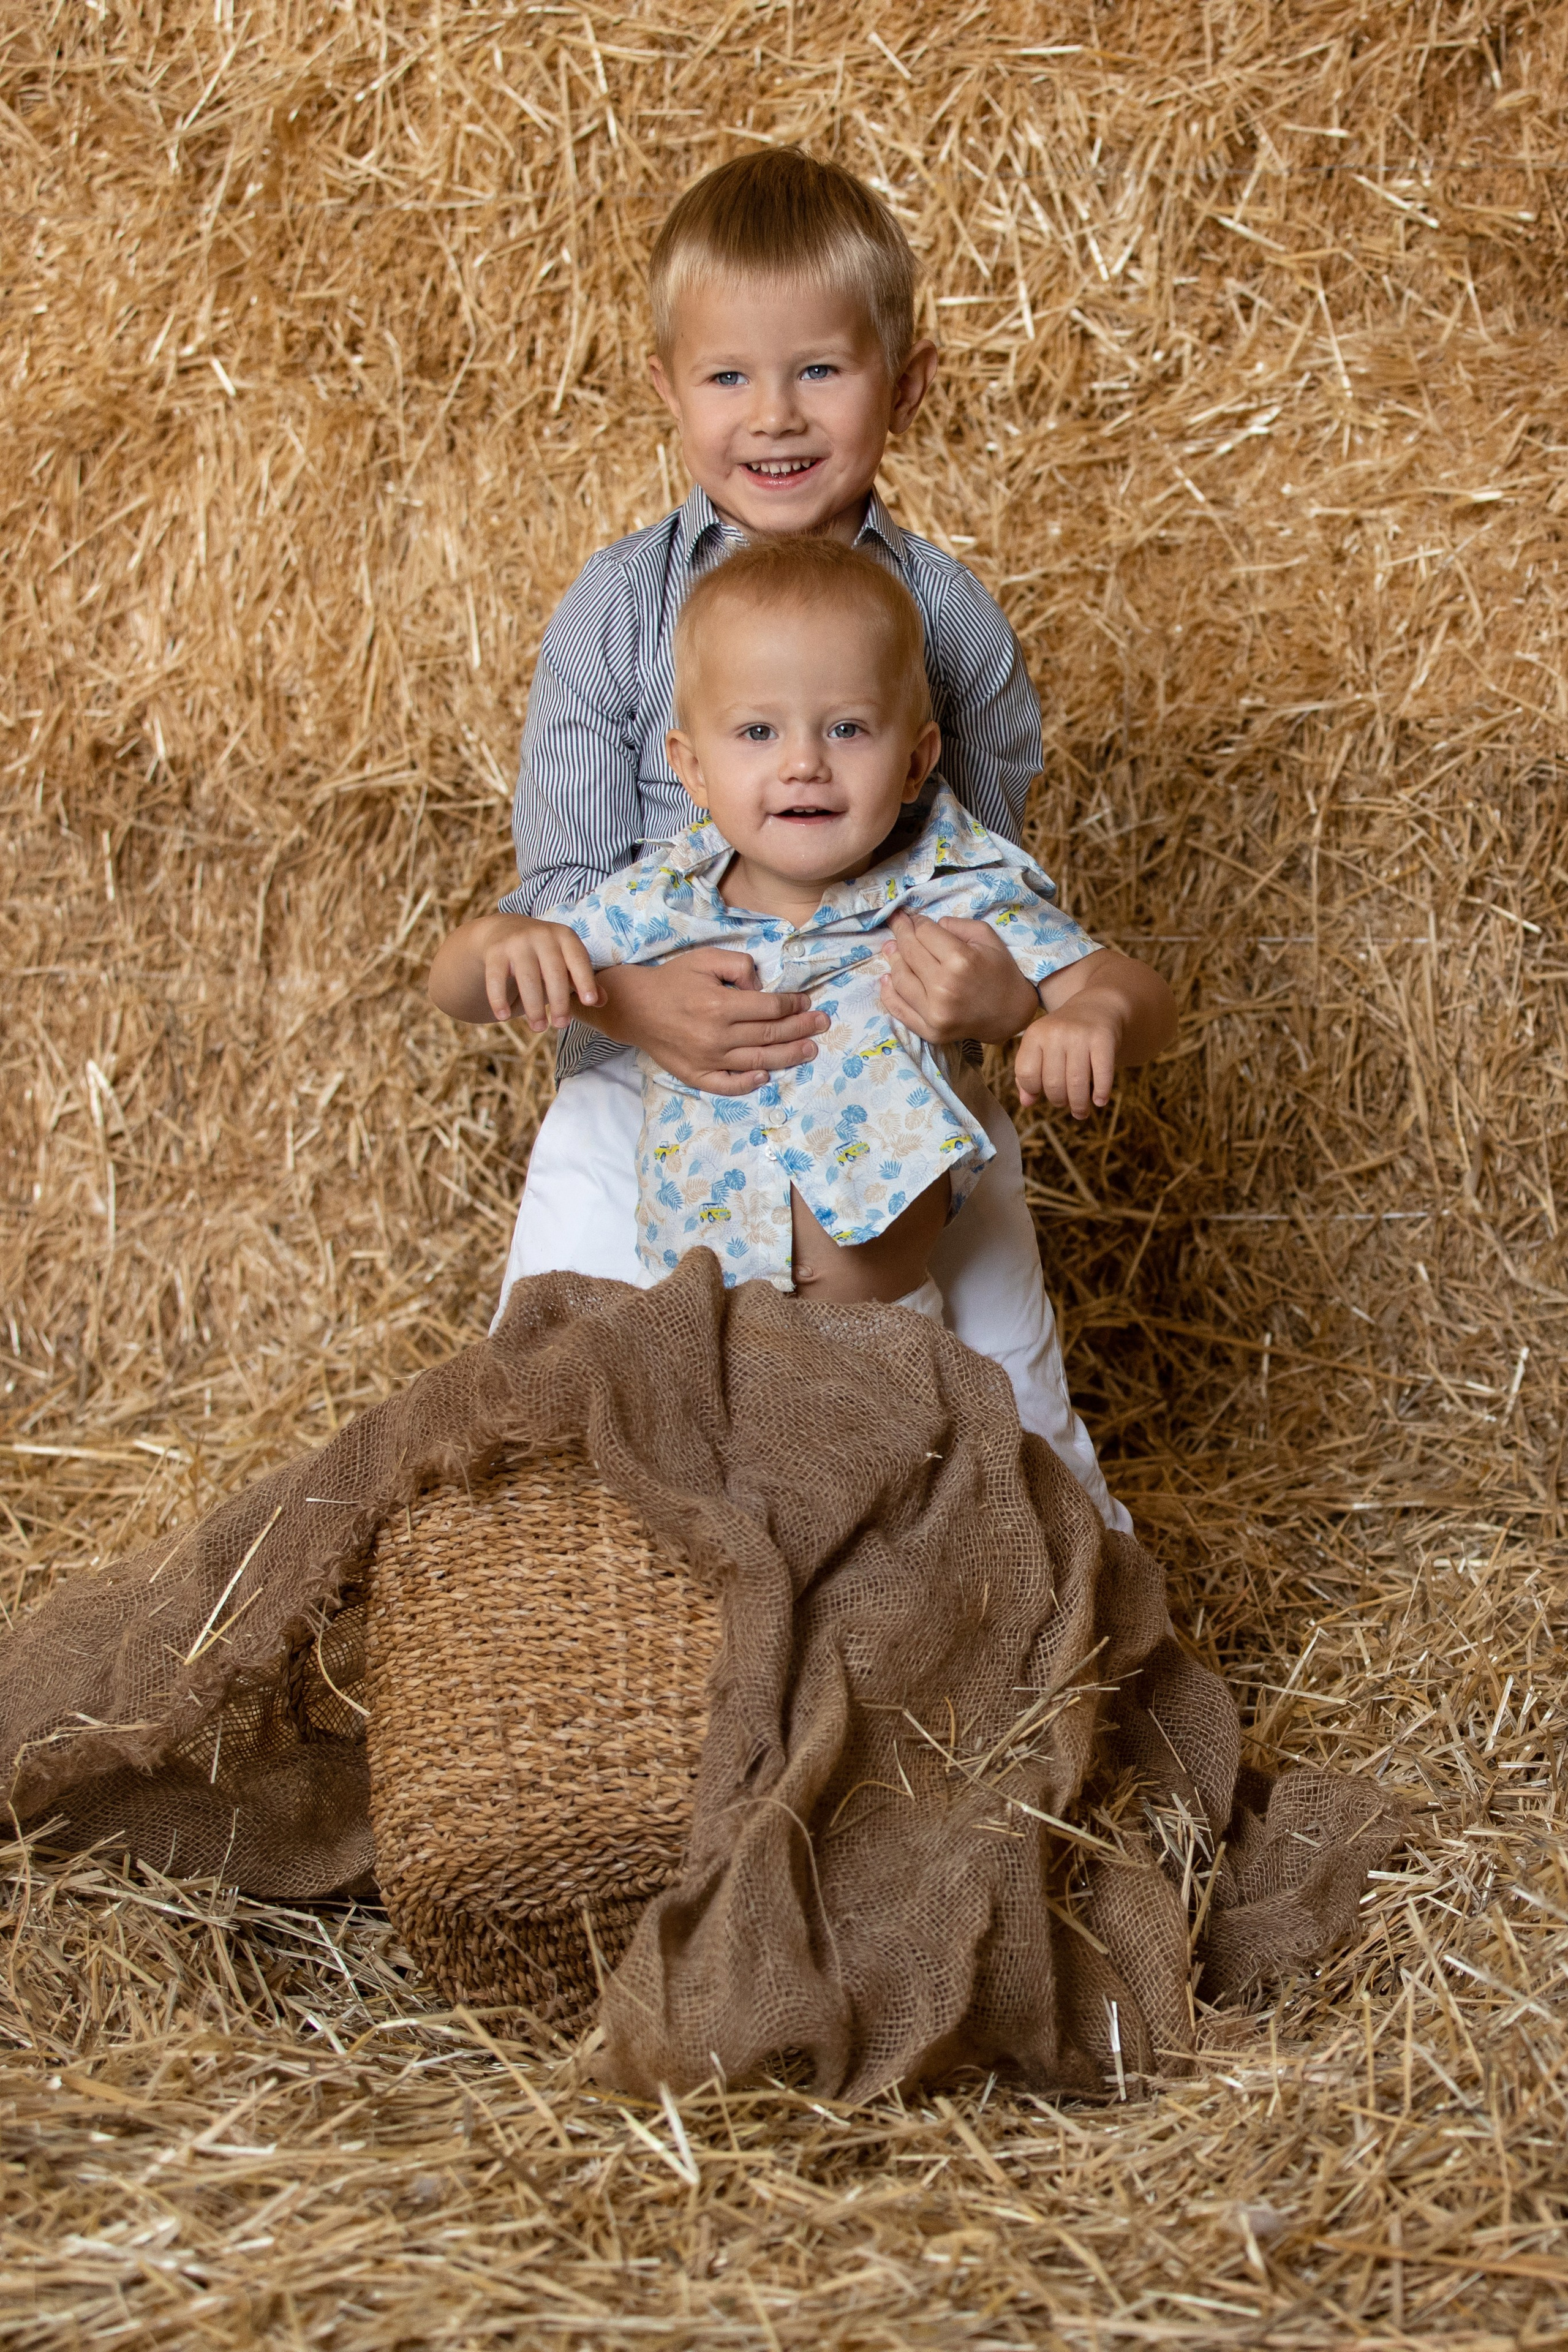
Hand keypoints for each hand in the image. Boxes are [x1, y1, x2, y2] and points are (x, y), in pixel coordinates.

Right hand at [427, 912, 600, 1029]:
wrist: (505, 930)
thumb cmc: (545, 955)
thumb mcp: (566, 962)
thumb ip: (584, 981)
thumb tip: (603, 1001)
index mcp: (564, 937)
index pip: (578, 959)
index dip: (585, 980)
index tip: (589, 1002)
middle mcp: (541, 935)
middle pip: (553, 973)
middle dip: (559, 1002)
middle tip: (561, 1025)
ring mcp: (516, 942)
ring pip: (527, 979)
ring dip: (533, 1007)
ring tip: (538, 1028)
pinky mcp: (495, 952)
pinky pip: (496, 978)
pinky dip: (499, 999)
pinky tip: (503, 1017)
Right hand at [584, 949, 828, 1094]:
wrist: (634, 1007)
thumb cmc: (672, 979)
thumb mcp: (705, 958)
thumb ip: (738, 965)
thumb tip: (761, 987)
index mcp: (720, 1003)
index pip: (770, 1007)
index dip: (794, 1004)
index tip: (806, 1001)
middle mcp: (717, 1035)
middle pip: (771, 1034)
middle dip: (802, 1028)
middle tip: (822, 1024)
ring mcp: (707, 1059)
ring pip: (758, 1060)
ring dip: (789, 1056)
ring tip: (810, 1050)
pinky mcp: (696, 1075)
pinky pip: (727, 1085)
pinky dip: (748, 1083)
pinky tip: (765, 1076)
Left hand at [878, 912, 1040, 1043]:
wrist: (1011, 1014)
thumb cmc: (1001, 971)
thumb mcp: (987, 937)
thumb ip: (957, 925)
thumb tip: (923, 925)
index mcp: (960, 961)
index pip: (924, 933)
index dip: (916, 921)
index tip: (912, 917)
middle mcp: (944, 987)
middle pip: (909, 952)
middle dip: (900, 933)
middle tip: (896, 924)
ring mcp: (934, 1013)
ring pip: (899, 979)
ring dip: (893, 960)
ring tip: (892, 949)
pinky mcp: (930, 1031)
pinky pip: (899, 1010)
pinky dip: (888, 993)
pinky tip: (886, 978)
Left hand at [1014, 996, 1124, 1117]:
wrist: (1097, 1007)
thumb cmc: (1065, 1035)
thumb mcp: (1042, 1047)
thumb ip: (1029, 1074)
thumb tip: (1026, 1102)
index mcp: (1035, 1034)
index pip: (1026, 1075)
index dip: (1034, 1090)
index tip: (1043, 1093)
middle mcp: (1055, 1032)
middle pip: (1052, 1083)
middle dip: (1059, 1101)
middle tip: (1065, 1103)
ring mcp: (1080, 1035)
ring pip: (1076, 1084)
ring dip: (1079, 1105)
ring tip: (1081, 1111)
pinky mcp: (1103, 1039)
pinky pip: (1102, 1075)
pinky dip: (1101, 1093)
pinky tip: (1099, 1100)